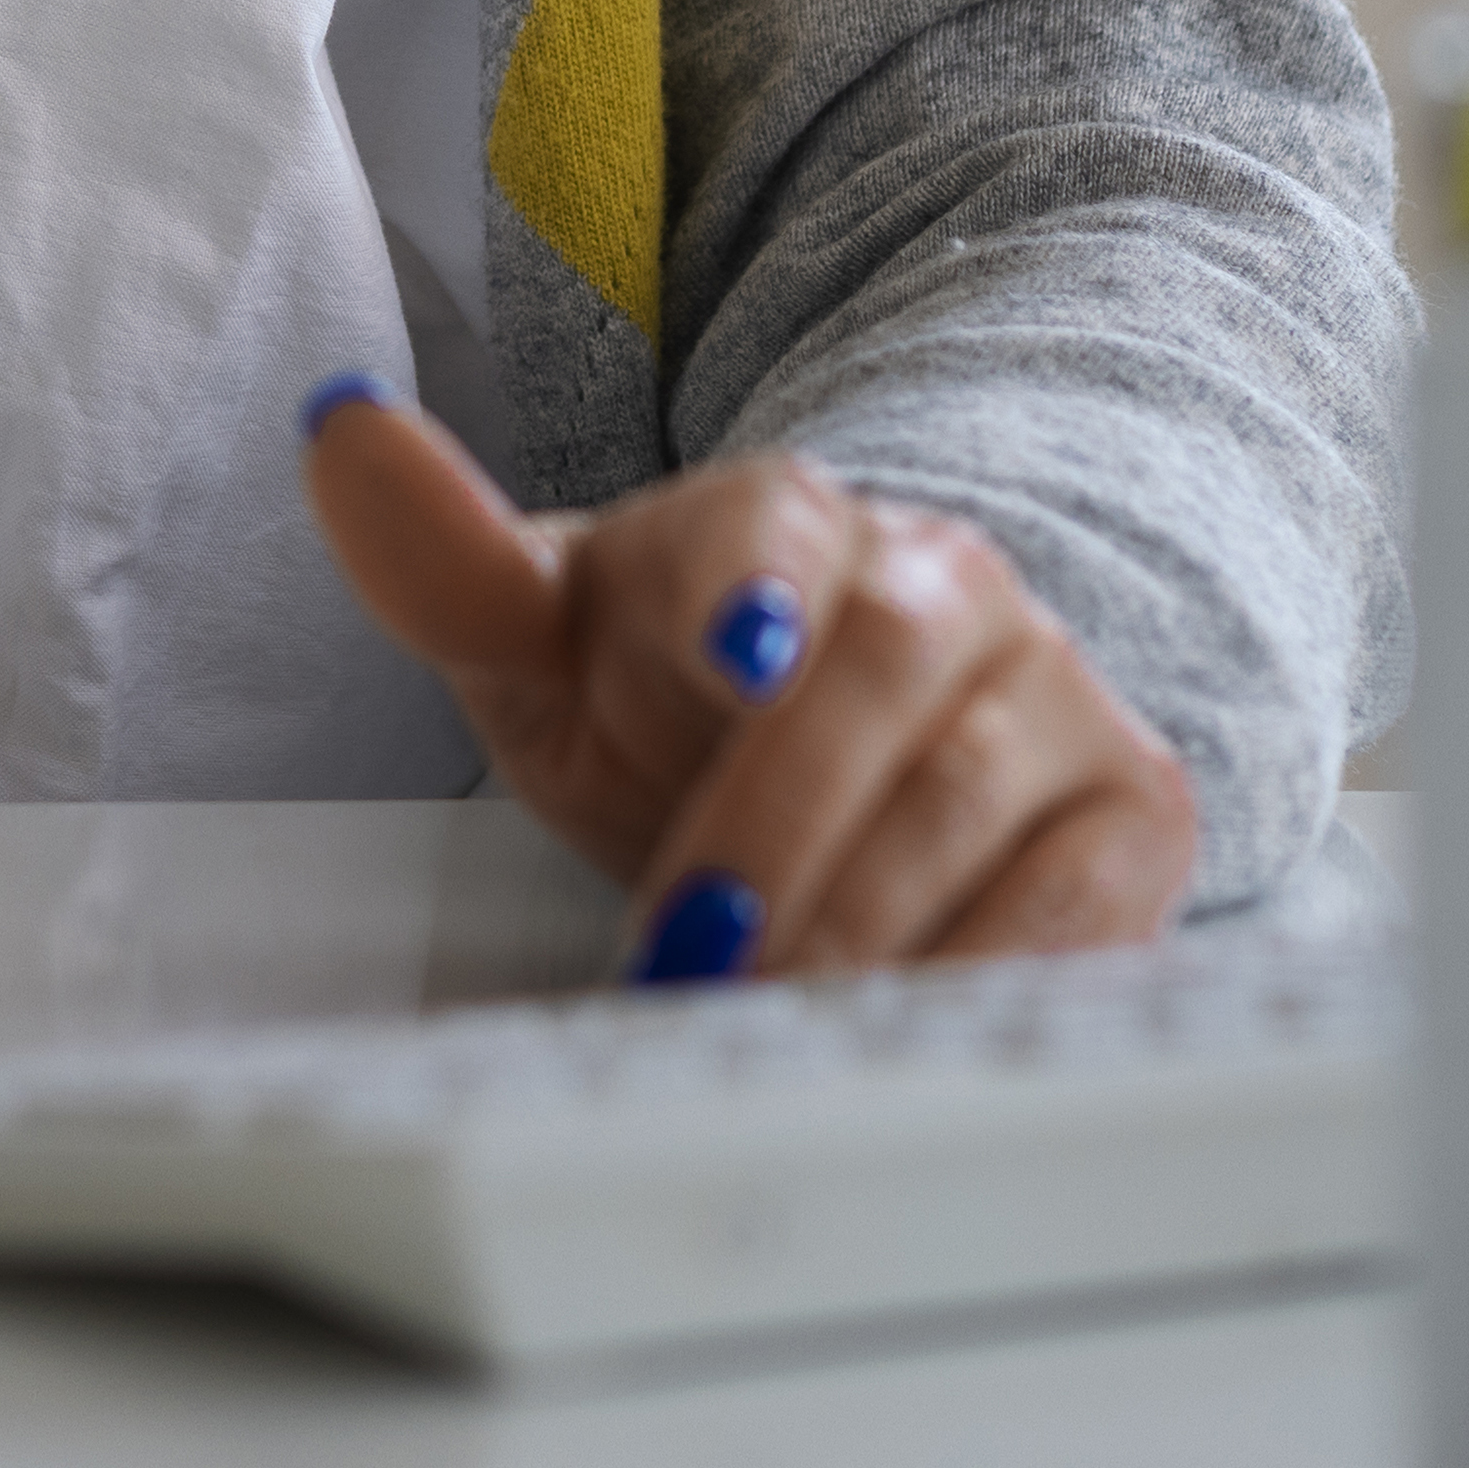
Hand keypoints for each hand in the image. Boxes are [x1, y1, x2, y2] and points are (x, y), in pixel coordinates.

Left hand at [304, 384, 1198, 980]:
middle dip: (775, 824)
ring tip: (761, 1019)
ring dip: (864, 921)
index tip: (729, 657)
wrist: (842, 743)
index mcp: (780, 520)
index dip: (749, 589)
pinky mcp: (1128, 807)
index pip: (769, 530)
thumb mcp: (548, 643)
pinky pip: (1081, 898)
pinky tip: (895, 1035)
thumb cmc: (672, 697)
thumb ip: (447, 564)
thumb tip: (340, 431)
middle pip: (879, 676)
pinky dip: (987, 973)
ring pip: (978, 794)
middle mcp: (937, 579)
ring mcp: (1048, 687)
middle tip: (683, 955)